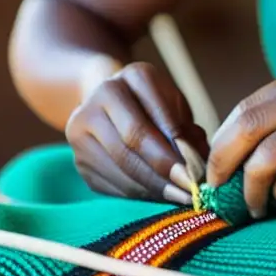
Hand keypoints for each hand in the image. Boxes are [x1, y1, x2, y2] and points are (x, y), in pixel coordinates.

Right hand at [66, 60, 208, 204]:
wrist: (114, 101)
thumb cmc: (158, 105)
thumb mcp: (177, 109)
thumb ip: (187, 133)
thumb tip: (197, 166)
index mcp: (134, 77)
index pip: (153, 117)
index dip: (173, 151)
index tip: (195, 175)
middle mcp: (101, 96)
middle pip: (130, 144)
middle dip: (162, 173)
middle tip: (188, 193)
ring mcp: (82, 128)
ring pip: (119, 167)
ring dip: (152, 188)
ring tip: (178, 198)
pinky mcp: (79, 158)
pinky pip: (110, 183)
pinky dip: (137, 194)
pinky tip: (158, 197)